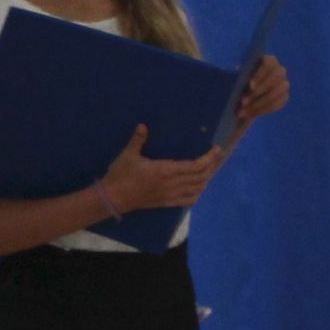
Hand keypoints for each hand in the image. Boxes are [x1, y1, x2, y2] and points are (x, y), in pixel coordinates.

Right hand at [99, 125, 223, 213]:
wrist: (113, 198)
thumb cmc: (120, 174)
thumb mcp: (128, 155)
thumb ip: (138, 140)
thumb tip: (143, 125)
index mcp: (166, 170)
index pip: (196, 165)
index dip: (208, 158)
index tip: (215, 149)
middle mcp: (173, 183)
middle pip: (201, 176)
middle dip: (211, 166)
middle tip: (215, 157)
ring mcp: (171, 195)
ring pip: (197, 189)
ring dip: (205, 179)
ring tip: (208, 170)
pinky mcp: (167, 203)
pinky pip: (188, 201)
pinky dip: (197, 194)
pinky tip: (197, 188)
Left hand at [233, 56, 290, 131]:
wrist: (240, 96)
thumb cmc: (234, 81)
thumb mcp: (232, 75)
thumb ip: (235, 71)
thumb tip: (236, 70)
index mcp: (267, 60)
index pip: (269, 63)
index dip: (260, 74)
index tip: (250, 85)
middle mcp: (278, 71)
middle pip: (275, 78)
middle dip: (259, 91)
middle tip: (243, 101)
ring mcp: (283, 84)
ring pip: (275, 94)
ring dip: (258, 104)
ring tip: (243, 111)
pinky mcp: (283, 97)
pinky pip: (276, 105)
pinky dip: (262, 110)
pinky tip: (249, 114)